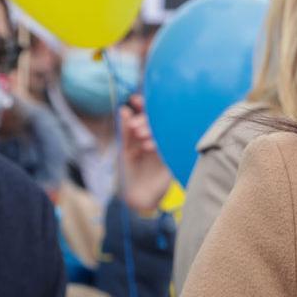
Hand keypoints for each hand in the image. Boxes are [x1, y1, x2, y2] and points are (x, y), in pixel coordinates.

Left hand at [119, 94, 171, 213]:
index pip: (147, 116)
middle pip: (156, 121)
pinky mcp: (172, 157)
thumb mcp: (124, 150)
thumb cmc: (130, 173)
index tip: (136, 99)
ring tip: (139, 135)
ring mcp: (166, 147)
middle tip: (134, 126)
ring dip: (150, 130)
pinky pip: (167, 146)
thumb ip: (125, 131)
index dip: (143, 106)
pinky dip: (157, 144)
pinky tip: (148, 147)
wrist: (137, 197)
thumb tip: (124, 109)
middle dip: (145, 120)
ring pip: (162, 131)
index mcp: (146, 134)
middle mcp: (158, 138)